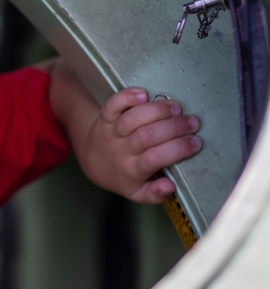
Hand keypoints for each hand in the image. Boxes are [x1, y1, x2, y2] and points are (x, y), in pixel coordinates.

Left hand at [77, 89, 201, 203]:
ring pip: (133, 119)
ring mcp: (112, 132)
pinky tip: (144, 94)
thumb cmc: (123, 175)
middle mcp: (121, 150)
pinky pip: (113, 104)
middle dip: (175, 127)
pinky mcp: (105, 116)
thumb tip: (170, 186)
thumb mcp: (137, 192)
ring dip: (157, 110)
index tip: (196, 143)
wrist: (93, 160)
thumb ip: (154, 194)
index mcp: (132, 170)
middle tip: (192, 123)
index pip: (156, 158)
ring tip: (176, 108)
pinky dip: (127, 97)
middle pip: (147, 136)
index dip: (178, 149)